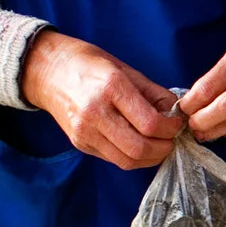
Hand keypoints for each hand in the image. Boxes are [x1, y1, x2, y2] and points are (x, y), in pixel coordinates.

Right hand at [20, 30, 182, 169]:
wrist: (48, 71)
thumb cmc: (90, 65)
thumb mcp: (126, 70)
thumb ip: (154, 94)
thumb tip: (177, 113)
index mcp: (111, 88)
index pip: (150, 123)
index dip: (171, 129)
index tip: (177, 124)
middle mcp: (95, 112)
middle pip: (139, 148)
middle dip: (163, 149)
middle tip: (171, 140)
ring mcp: (85, 131)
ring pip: (127, 161)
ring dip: (150, 158)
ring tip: (159, 145)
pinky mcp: (80, 143)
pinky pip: (113, 159)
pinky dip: (132, 157)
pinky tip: (139, 145)